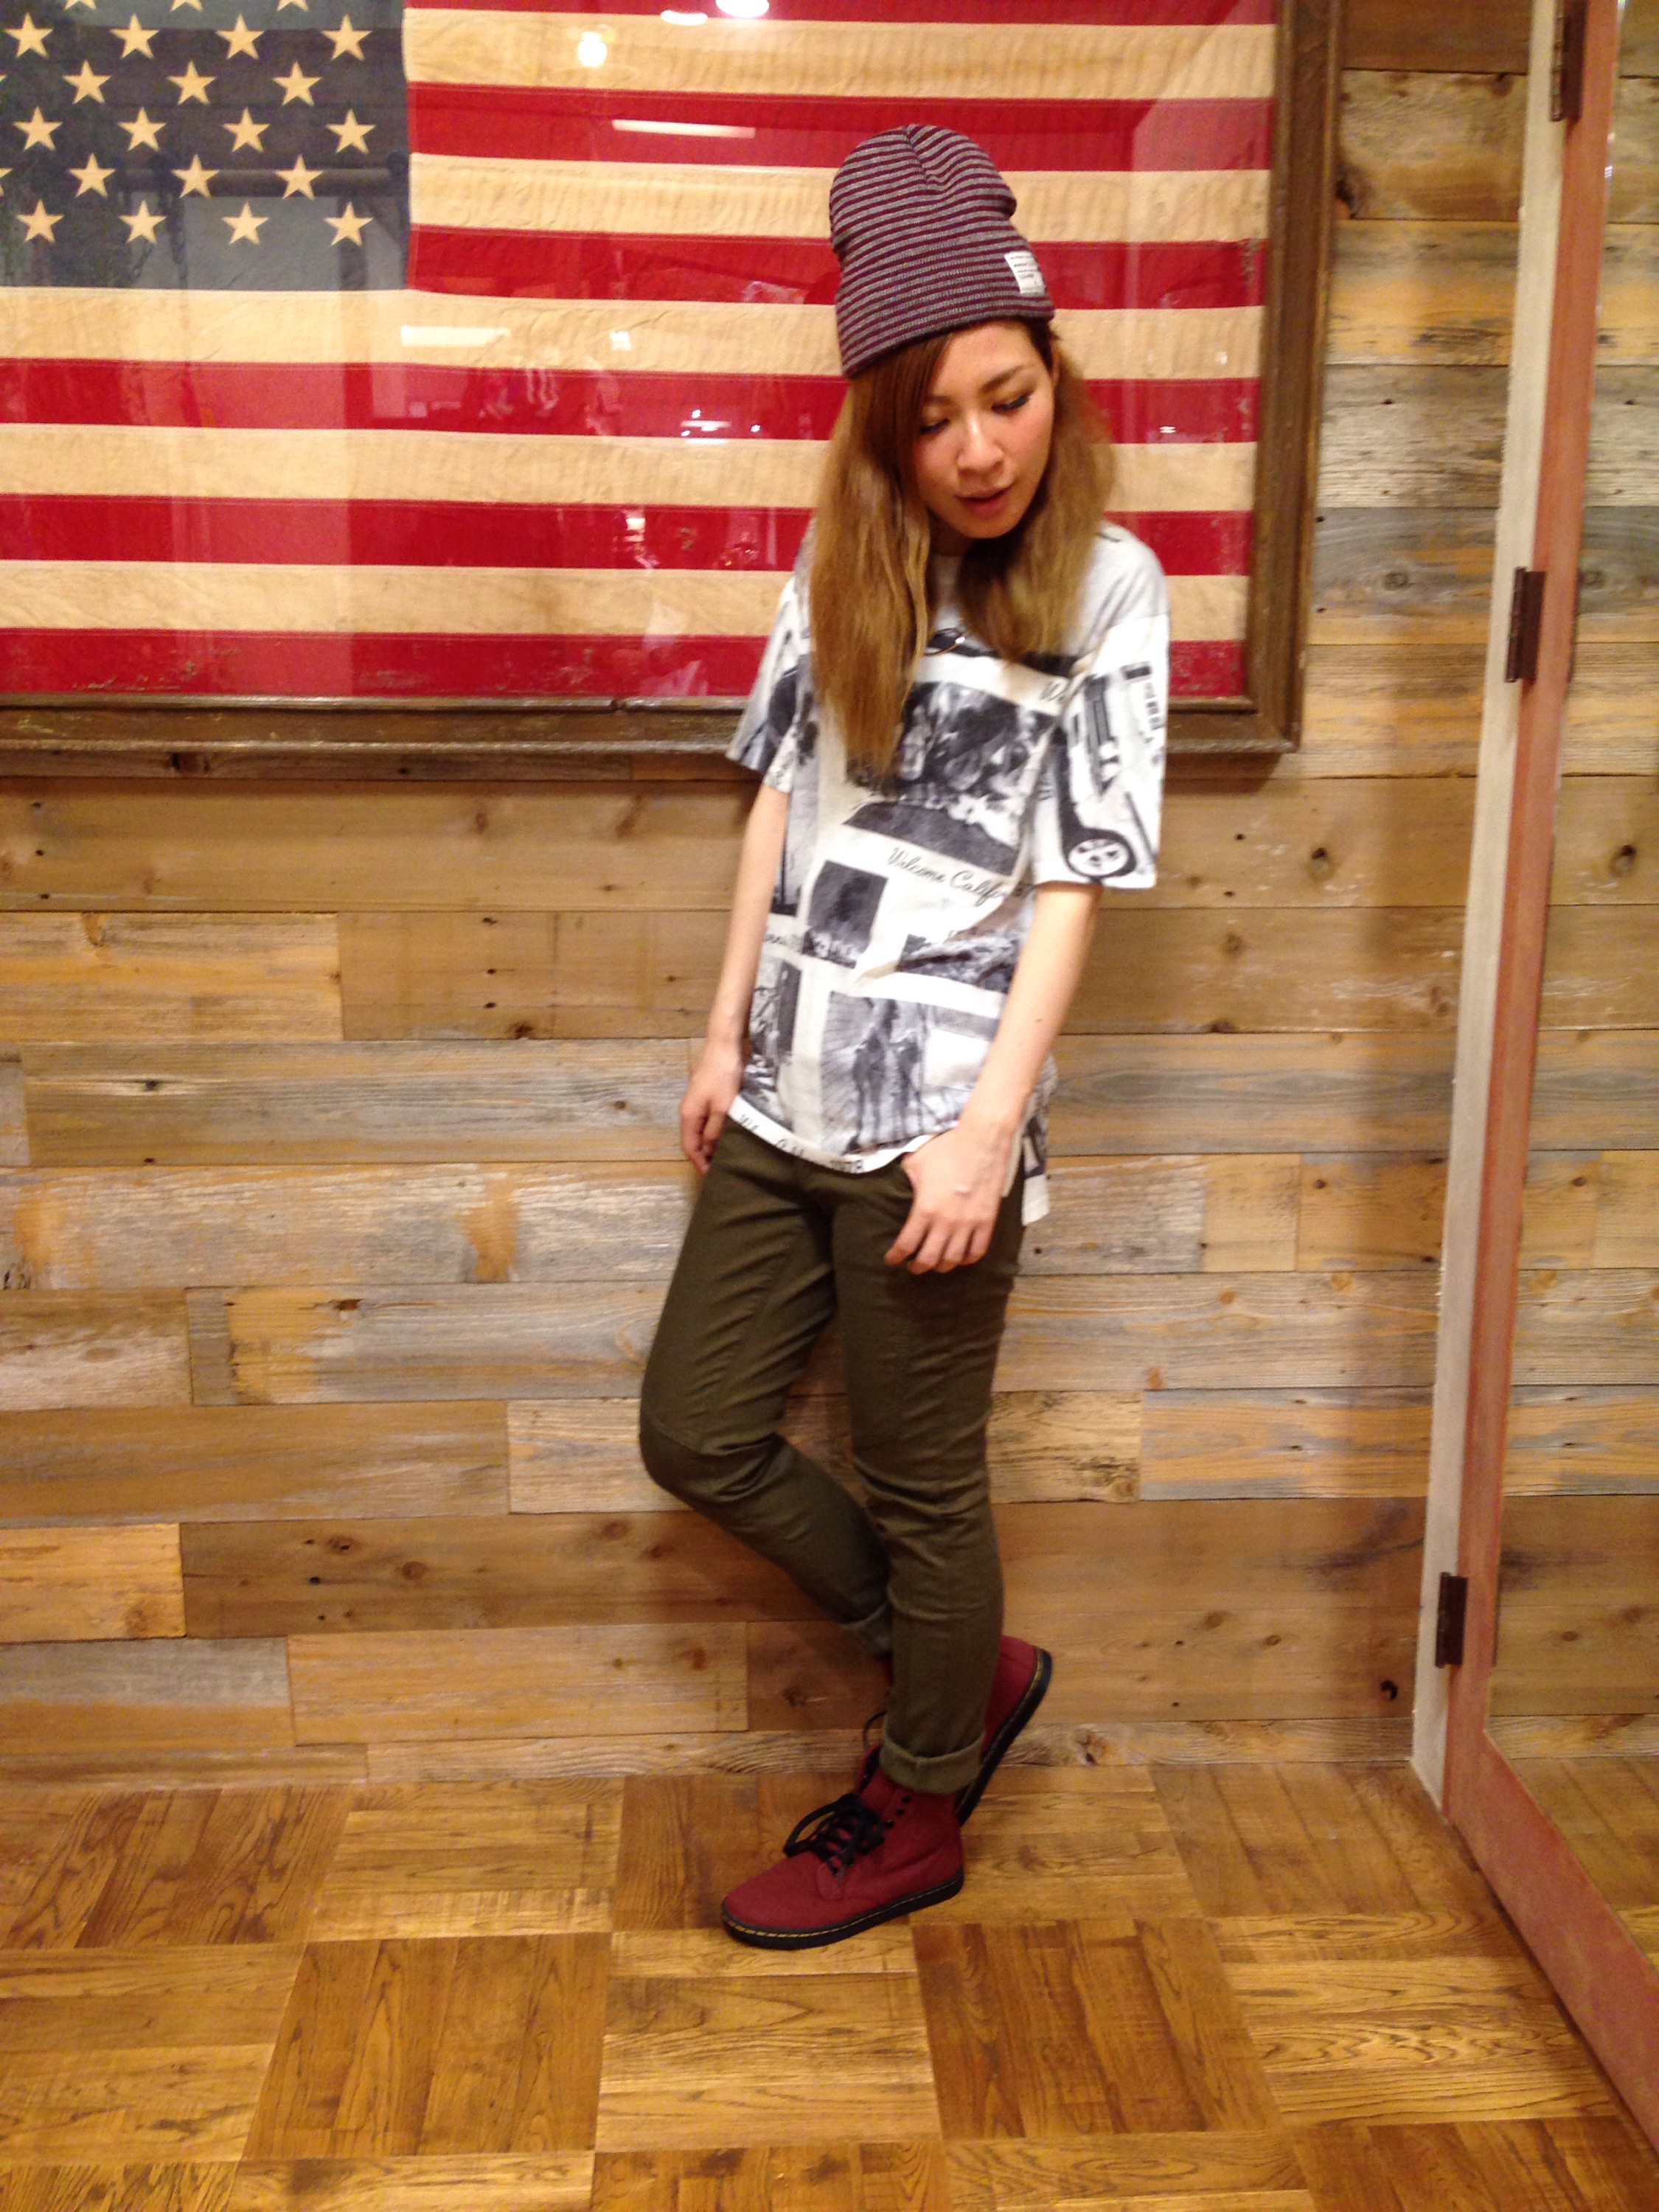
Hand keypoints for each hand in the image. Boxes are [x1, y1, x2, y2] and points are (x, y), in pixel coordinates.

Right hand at [680, 1038, 744, 1170]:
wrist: (724, 1045)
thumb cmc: (724, 1076)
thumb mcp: (723, 1107)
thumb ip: (715, 1130)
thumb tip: (709, 1149)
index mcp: (689, 1115)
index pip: (689, 1147)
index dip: (699, 1163)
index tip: (710, 1176)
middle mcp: (688, 1110)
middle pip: (693, 1139)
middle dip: (704, 1155)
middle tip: (720, 1168)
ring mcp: (696, 1101)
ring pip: (700, 1129)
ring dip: (709, 1143)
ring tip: (724, 1154)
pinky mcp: (705, 1094)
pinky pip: (706, 1119)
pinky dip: (713, 1130)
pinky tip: (725, 1133)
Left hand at [885, 1118, 1012, 1273]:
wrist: (983, 1139)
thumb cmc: (947, 1147)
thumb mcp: (916, 1162)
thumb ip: (906, 1182)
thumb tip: (898, 1188)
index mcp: (925, 1208)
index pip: (906, 1244)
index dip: (896, 1256)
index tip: (891, 1260)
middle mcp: (947, 1222)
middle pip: (929, 1259)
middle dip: (917, 1267)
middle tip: (912, 1267)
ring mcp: (969, 1224)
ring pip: (953, 1260)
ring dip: (941, 1266)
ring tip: (935, 1263)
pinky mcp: (987, 1221)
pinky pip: (977, 1251)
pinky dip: (967, 1259)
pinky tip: (960, 1257)